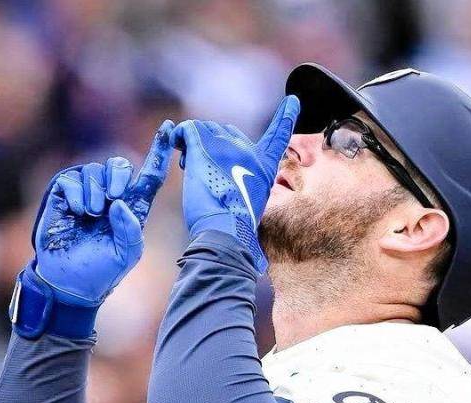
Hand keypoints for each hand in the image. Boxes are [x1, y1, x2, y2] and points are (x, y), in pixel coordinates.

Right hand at [32, 121, 174, 304]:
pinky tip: (78, 212)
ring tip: (91, 215)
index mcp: (132, 207)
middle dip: (120, 177)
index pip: (149, 175)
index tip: (168, 128)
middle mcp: (110, 195)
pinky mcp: (63, 192)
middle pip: (121, 164)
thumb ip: (132, 229)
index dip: (159, 152)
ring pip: (96, 169)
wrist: (71, 282)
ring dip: (96, 194)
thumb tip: (119, 201)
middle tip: (113, 200)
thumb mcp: (127, 253)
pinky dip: (77, 195)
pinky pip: (73, 178)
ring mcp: (86, 191)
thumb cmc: (102, 270)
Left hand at [171, 96, 299, 272]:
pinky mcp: (205, 150)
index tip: (293, 100)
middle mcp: (248, 153)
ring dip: (192, 143)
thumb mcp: (246, 206)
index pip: (278, 136)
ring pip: (204, 130)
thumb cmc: (233, 230)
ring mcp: (227, 148)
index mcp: (263, 168)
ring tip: (187, 166)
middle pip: (225, 132)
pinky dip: (180, 137)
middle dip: (210, 143)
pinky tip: (177, 147)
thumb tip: (227, 188)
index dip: (285, 118)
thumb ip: (242, 186)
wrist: (225, 234)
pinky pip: (189, 130)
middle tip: (199, 167)